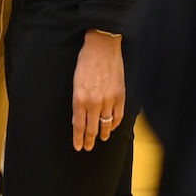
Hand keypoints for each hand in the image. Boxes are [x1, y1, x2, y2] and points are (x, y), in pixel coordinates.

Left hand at [72, 30, 125, 150]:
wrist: (102, 48)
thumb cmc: (86, 62)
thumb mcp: (75, 82)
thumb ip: (77, 102)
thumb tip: (77, 118)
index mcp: (80, 99)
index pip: (79, 125)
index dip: (78, 138)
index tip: (78, 146)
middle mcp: (94, 102)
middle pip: (92, 129)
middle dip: (89, 141)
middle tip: (88, 147)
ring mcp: (109, 100)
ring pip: (106, 125)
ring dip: (103, 134)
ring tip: (100, 139)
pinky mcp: (120, 96)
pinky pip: (118, 116)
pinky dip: (114, 124)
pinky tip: (111, 127)